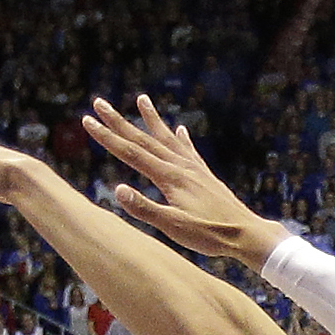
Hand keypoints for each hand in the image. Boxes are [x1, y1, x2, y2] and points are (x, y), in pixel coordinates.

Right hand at [82, 95, 287, 266]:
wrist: (246, 234)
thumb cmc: (209, 234)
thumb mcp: (173, 226)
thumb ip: (145, 209)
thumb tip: (117, 190)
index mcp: (169, 177)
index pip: (130, 153)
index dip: (107, 137)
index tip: (88, 121)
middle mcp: (180, 166)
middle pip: (144, 139)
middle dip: (119, 121)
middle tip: (100, 103)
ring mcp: (194, 169)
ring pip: (167, 138)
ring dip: (152, 119)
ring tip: (142, 99)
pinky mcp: (205, 175)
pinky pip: (189, 150)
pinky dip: (181, 138)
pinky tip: (180, 129)